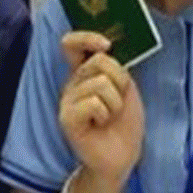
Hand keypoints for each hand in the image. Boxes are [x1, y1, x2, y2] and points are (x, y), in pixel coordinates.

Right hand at [58, 32, 143, 182]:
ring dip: (115, 102)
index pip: (71, 44)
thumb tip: (106, 49)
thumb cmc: (124, 121)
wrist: (122, 155)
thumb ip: (115, 67)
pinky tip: (100, 124)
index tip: (106, 45)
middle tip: (117, 102)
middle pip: (99, 61)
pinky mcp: (67, 118)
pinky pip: (93, 102)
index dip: (86, 38)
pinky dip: (105, 113)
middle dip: (120, 81)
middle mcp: (73, 83)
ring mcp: (67, 101)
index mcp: (84, 73)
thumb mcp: (125, 87)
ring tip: (109, 116)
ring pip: (101, 83)